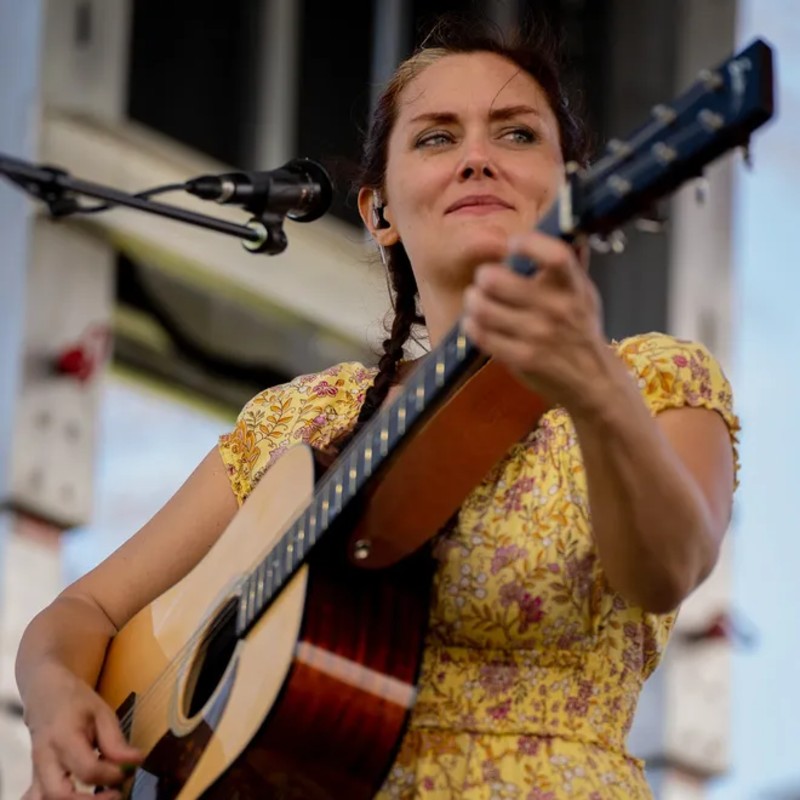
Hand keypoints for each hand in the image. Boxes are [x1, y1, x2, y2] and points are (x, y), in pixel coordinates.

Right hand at [24, 664, 141, 798]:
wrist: (46, 694)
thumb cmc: (76, 701)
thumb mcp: (102, 712)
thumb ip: (115, 741)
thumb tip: (136, 762)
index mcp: (64, 738)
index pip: (87, 769)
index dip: (111, 775)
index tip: (128, 771)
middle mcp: (44, 759)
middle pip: (59, 795)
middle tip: (115, 795)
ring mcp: (35, 772)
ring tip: (100, 797)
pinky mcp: (34, 779)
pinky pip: (34, 799)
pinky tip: (76, 798)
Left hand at [462, 231, 614, 414]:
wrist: (593, 382)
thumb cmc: (581, 332)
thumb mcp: (584, 294)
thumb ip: (567, 266)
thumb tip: (562, 224)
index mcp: (573, 287)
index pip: (555, 255)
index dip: (527, 244)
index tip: (513, 245)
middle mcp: (557, 310)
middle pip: (498, 280)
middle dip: (483, 277)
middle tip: (484, 280)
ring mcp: (538, 335)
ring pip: (482, 307)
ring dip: (473, 301)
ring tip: (476, 300)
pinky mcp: (522, 358)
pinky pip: (481, 334)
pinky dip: (471, 325)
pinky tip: (475, 322)